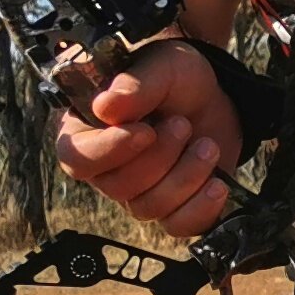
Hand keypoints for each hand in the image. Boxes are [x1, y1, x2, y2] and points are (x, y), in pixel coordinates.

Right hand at [53, 41, 242, 236]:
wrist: (212, 94)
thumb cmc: (175, 78)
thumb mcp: (160, 68)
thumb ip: (135, 85)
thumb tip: (105, 107)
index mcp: (89, 132)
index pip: (77, 158)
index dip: (110, 151)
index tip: (145, 130)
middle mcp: (108, 168)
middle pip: (119, 187)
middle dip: (161, 157)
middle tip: (183, 124)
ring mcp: (140, 191)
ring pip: (150, 207)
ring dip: (186, 176)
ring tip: (207, 144)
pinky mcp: (175, 206)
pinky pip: (179, 227)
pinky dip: (201, 209)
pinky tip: (218, 184)